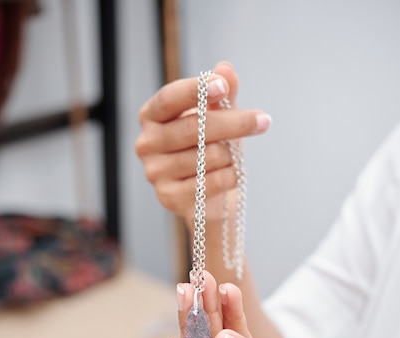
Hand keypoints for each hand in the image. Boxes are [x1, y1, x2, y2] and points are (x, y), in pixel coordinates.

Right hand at [135, 62, 271, 221]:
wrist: (208, 195)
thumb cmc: (210, 148)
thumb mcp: (219, 117)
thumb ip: (222, 94)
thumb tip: (225, 68)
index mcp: (152, 116)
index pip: (169, 98)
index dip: (196, 90)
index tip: (223, 86)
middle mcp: (146, 143)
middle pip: (194, 128)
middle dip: (234, 123)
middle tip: (262, 121)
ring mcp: (155, 172)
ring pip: (208, 156)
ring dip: (231, 156)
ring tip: (231, 158)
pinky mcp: (169, 197)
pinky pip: (211, 182)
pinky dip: (230, 176)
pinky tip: (229, 175)